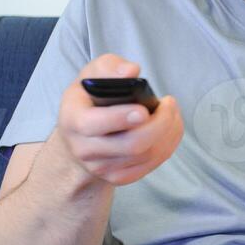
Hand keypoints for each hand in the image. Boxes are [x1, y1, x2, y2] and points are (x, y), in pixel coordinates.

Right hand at [54, 54, 182, 186]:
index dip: (121, 118)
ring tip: (172, 112)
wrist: (80, 136)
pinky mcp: (119, 177)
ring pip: (147, 155)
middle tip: (169, 104)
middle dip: (160, 124)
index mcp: (73, 120)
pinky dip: (168, 144)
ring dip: (169, 132)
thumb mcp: (91, 75)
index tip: (144, 109)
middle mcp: (84, 149)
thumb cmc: (90, 100)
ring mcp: (102, 167)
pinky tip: (170, 128)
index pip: (94, 124)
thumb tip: (131, 71)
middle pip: (132, 145)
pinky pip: (151, 164)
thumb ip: (109, 67)